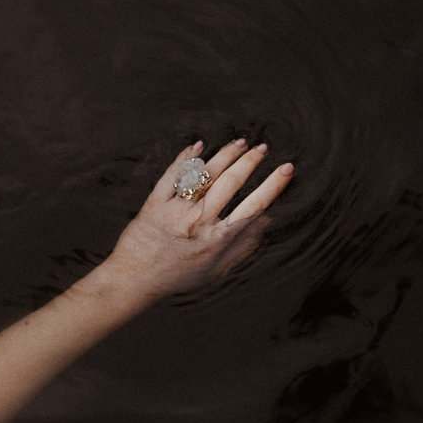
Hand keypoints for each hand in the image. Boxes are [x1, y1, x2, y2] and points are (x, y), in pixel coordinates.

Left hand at [101, 138, 293, 298]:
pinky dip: (186, 158)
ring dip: (225, 155)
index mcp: (217, 239)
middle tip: (263, 148)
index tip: (287, 168)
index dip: (273, 186)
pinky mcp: (155, 202)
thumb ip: (243, 245)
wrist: (134, 280)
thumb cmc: (179, 277)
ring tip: (240, 143)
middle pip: (231, 183)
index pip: (253, 207)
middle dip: (251, 161)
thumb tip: (267, 221)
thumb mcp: (217, 269)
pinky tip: (198, 146)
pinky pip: (173, 175)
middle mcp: (198, 221)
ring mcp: (176, 210)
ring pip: (204, 174)